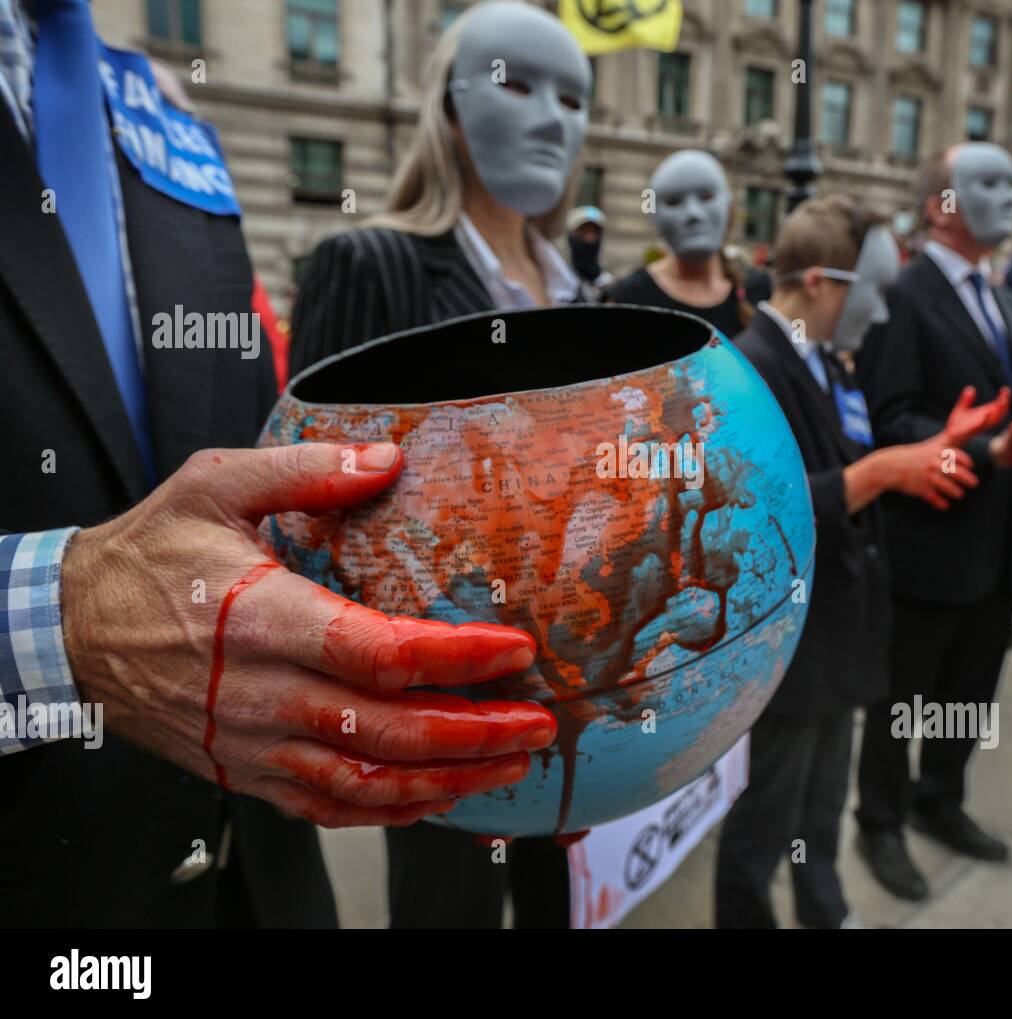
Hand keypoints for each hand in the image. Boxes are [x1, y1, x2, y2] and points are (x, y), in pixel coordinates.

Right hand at [61, 443, 556, 828]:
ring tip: (509, 765)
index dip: (454, 658)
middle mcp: (263, 694)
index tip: (513, 649)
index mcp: (262, 620)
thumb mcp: (215, 486)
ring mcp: (256, 743)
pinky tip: (437, 795)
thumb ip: (306, 470)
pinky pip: (328, 806)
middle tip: (537, 721)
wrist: (75, 629)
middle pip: (387, 732)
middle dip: (475, 732)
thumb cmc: (149, 556)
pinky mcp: (250, 771)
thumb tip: (388, 460)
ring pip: (366, 783)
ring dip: (447, 780)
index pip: (377, 654)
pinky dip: (390, 809)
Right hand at [872, 437, 979, 510]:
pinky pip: (936, 499)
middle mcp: (934, 464)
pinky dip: (942, 503)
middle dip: (969, 480)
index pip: (959, 457)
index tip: (970, 467)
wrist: (891, 467)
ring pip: (949, 488)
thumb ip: (949, 438)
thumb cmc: (915, 455)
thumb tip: (969, 430)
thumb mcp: (932, 444)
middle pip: (958, 473)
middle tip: (973, 484)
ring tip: (959, 494)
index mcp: (937, 452)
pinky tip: (945, 505)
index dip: (967, 463)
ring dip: (957, 492)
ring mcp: (928, 477)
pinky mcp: (922, 489)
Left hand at [940, 385, 1011, 446]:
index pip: (998, 408)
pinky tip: (987, 412)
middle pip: (1000, 414)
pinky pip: (981, 426)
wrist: (948, 438)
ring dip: (999, 411)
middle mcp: (984, 422)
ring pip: (994, 420)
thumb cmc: (956, 425)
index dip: (1004, 399)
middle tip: (1006, 393)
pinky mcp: (971, 431)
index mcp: (984, 416)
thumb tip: (970, 388)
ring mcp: (979, 427)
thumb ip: (966, 399)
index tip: (1005, 389)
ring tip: (1001, 401)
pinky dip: (985, 420)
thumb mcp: (961, 409)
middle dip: (1005, 404)